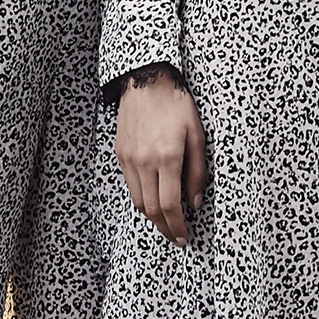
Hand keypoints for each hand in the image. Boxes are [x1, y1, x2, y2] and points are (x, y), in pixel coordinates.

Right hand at [115, 70, 206, 246]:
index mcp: (167, 157)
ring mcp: (129, 158)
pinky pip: (130, 186)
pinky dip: (142, 198)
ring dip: (153, 217)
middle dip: (165, 228)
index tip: (184, 237)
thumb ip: (197, 173)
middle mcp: (144, 162)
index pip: (170, 205)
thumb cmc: (177, 104)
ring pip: (138, 201)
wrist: (147, 80)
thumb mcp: (198, 137)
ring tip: (167, 223)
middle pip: (152, 209)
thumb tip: (195, 203)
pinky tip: (154, 199)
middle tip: (177, 238)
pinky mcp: (120, 154)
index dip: (177, 226)